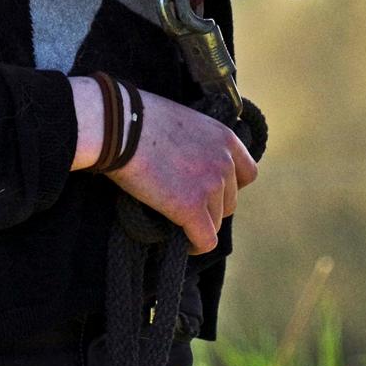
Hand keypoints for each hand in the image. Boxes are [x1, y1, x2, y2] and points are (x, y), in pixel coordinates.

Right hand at [69, 78, 257, 255]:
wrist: (118, 126)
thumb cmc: (140, 120)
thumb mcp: (183, 121)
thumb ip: (200, 143)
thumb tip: (195, 165)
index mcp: (225, 138)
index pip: (248, 174)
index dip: (229, 186)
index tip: (208, 190)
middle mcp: (225, 161)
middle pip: (230, 202)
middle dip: (210, 207)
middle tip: (184, 205)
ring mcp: (210, 184)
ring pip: (216, 222)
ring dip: (199, 224)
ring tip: (177, 221)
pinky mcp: (192, 207)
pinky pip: (205, 240)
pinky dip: (195, 245)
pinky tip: (184, 244)